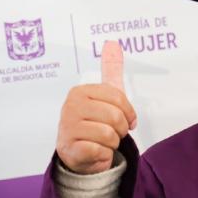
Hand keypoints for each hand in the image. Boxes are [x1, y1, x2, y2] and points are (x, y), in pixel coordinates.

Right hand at [56, 41, 136, 173]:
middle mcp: (70, 107)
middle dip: (120, 128)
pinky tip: (96, 151)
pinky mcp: (70, 148)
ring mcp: (68, 128)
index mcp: (80, 91)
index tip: (127, 119)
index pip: (118, 98)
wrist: (78, 153)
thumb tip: (112, 43)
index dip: (128, 112)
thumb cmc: (94, 121)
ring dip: (112, 142)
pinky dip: (104, 154)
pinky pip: (101, 150)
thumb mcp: (104, 95)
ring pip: (109, 135)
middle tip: (113, 132)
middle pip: (115, 117)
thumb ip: (110, 69)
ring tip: (102, 141)